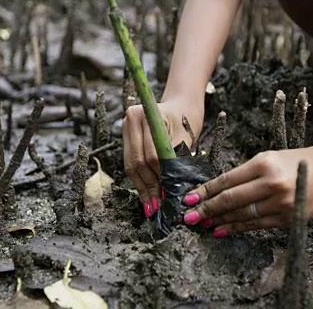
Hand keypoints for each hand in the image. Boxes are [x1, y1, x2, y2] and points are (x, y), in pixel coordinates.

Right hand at [123, 99, 203, 217]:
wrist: (181, 105)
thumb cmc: (186, 119)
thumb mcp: (185, 136)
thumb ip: (177, 159)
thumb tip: (172, 188)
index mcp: (146, 115)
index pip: (151, 155)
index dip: (160, 177)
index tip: (167, 195)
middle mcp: (130, 119)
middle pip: (137, 162)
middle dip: (149, 187)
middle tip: (157, 206)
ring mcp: (125, 128)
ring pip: (131, 166)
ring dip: (142, 188)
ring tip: (151, 206)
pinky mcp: (125, 139)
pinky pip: (130, 164)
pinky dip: (139, 181)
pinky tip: (146, 196)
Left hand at [181, 140, 312, 236]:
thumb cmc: (298, 160)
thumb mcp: (270, 158)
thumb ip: (245, 173)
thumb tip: (217, 190)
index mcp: (264, 163)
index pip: (226, 180)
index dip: (205, 191)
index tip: (188, 198)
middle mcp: (272, 183)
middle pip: (230, 200)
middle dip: (206, 209)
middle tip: (189, 216)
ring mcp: (281, 203)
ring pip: (242, 215)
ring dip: (219, 221)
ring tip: (202, 224)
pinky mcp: (289, 218)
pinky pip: (257, 225)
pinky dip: (237, 228)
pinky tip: (222, 230)